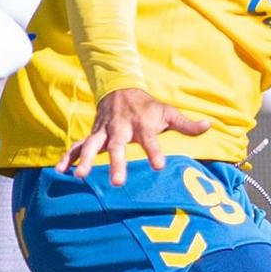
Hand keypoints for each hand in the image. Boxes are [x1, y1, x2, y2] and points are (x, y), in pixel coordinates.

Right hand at [62, 87, 209, 184]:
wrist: (120, 90)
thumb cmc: (147, 107)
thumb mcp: (168, 111)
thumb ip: (186, 123)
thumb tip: (209, 126)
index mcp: (141, 124)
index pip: (150, 140)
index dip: (154, 152)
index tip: (159, 165)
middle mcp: (120, 129)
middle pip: (116, 147)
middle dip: (116, 163)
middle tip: (116, 182)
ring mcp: (103, 132)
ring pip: (91, 146)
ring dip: (85, 161)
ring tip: (80, 177)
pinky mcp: (91, 136)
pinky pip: (76, 147)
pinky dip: (67, 157)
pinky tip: (61, 171)